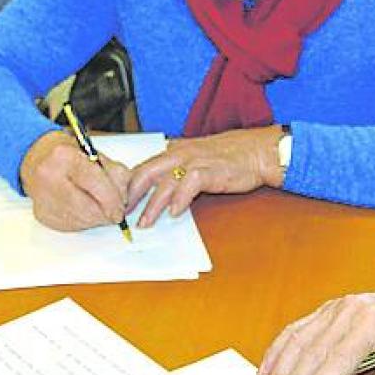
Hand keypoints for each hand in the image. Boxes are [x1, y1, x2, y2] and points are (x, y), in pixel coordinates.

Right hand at [21, 130, 131, 230]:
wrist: (37, 160)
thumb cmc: (68, 156)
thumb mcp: (93, 153)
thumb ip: (113, 173)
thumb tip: (123, 198)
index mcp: (63, 156)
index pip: (94, 182)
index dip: (112, 200)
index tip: (121, 208)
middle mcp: (48, 176)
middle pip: (87, 208)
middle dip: (106, 213)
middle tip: (114, 212)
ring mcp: (42, 197)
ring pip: (81, 220)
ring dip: (96, 219)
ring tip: (98, 206)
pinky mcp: (42, 214)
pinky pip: (71, 225)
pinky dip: (83, 221)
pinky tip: (83, 209)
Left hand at [126, 126, 282, 227]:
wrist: (256, 151)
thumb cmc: (227, 157)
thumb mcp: (195, 158)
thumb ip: (176, 170)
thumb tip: (156, 192)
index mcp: (173, 151)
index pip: (143, 167)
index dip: (128, 186)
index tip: (117, 203)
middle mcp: (180, 154)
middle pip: (146, 173)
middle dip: (131, 196)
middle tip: (121, 215)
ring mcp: (195, 161)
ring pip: (165, 182)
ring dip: (152, 205)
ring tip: (144, 222)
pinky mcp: (210, 171)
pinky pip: (190, 184)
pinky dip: (180, 199)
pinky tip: (174, 212)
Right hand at [258, 285, 374, 374]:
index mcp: (374, 325)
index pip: (336, 362)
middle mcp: (351, 311)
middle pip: (312, 354)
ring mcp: (337, 307)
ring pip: (298, 342)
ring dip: (280, 374)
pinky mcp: (330, 308)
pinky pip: (297, 328)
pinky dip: (279, 350)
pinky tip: (266, 370)